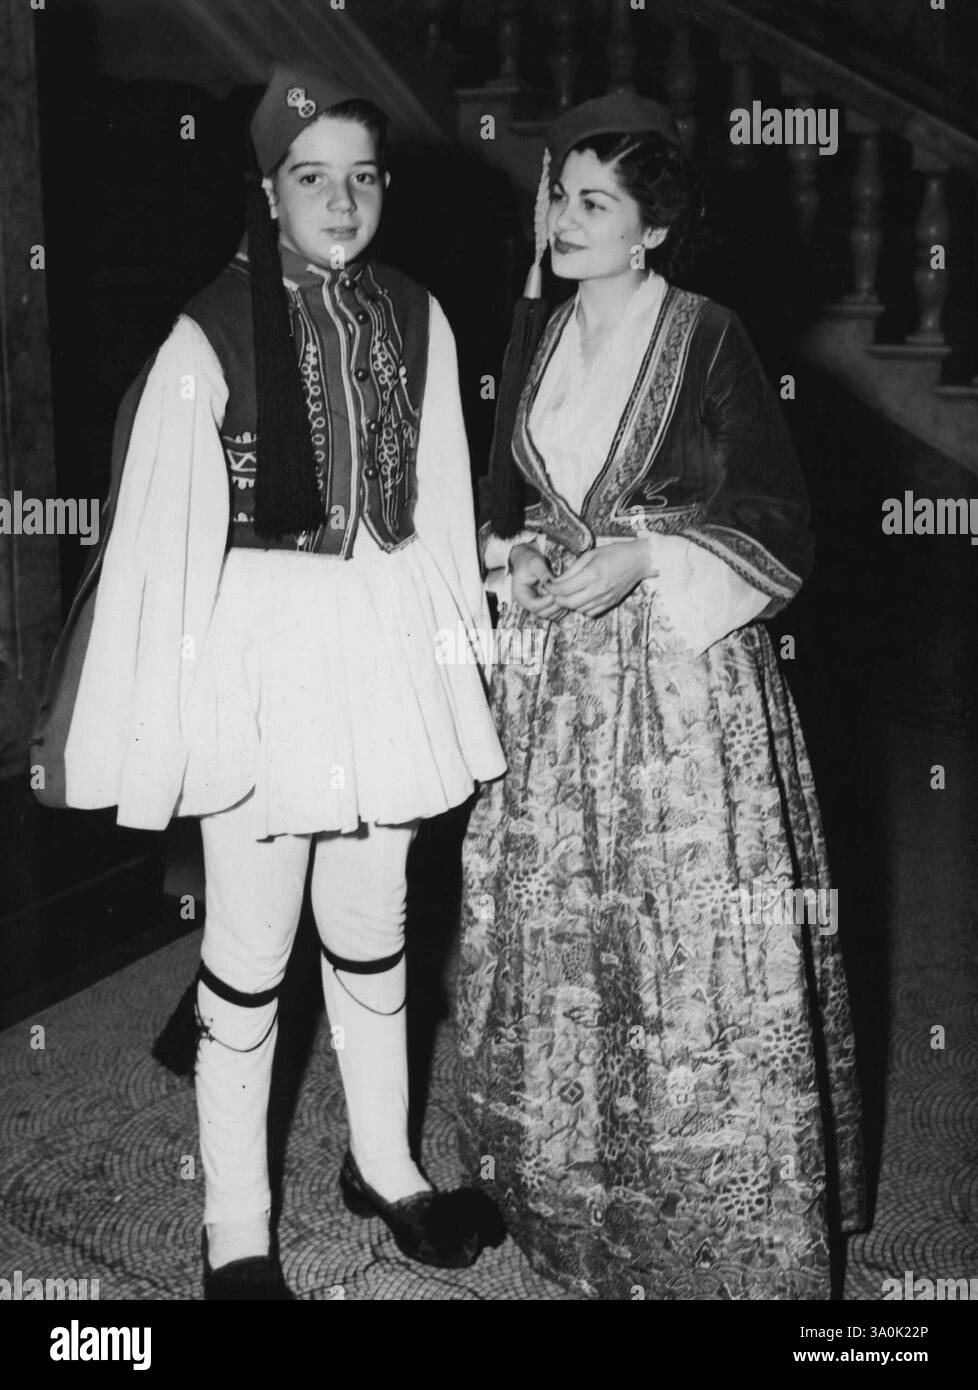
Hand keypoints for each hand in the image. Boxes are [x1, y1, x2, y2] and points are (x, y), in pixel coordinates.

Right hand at [510, 542, 565, 619]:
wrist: (527, 560)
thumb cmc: (529, 560)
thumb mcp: (535, 563)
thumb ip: (543, 573)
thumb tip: (551, 582)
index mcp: (520, 594)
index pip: (533, 606)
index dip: (546, 602)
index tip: (556, 594)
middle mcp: (527, 603)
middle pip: (542, 613)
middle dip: (555, 606)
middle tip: (566, 596)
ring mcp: (536, 605)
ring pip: (549, 615)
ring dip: (560, 609)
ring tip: (569, 597)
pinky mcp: (544, 604)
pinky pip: (554, 612)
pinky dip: (562, 609)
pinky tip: (568, 599)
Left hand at [543, 541, 657, 617]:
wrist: (639, 561)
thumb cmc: (615, 553)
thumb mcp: (590, 555)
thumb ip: (572, 569)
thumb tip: (557, 581)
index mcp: (591, 574)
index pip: (564, 589)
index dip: (552, 588)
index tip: (548, 585)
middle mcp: (598, 590)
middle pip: (569, 603)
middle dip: (558, 598)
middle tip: (555, 591)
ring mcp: (605, 599)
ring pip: (578, 610)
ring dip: (569, 604)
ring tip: (568, 594)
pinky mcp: (610, 604)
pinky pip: (590, 613)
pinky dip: (582, 608)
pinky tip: (582, 599)